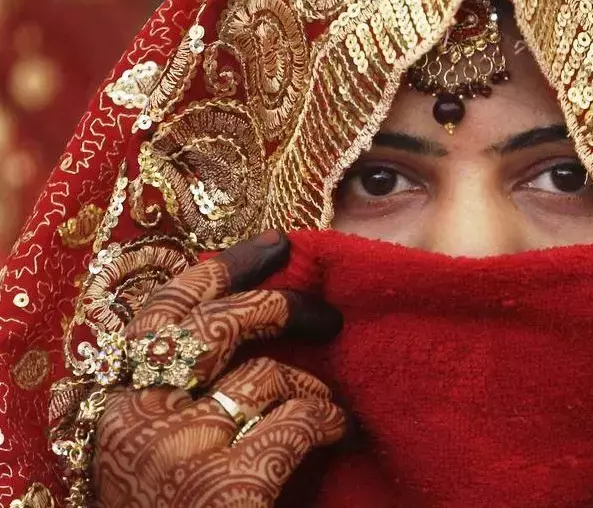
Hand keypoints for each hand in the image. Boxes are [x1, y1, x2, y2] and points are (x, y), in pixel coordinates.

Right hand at [92, 230, 346, 507]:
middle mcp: (139, 419)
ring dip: (310, 388)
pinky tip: (337, 434)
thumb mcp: (159, 449)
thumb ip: (184, 395)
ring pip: (267, 375)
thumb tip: (248, 337)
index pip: (160, 313)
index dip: (219, 270)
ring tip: (326, 412)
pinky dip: (327, 421)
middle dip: (280, 305)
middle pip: (216, 326)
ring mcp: (181, 448)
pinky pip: (298, 418)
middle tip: (325, 314)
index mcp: (117, 406)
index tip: (272, 247)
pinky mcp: (227, 484)